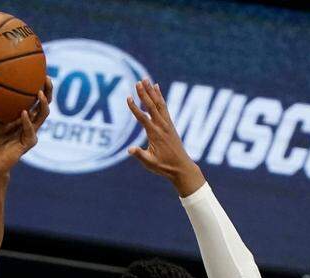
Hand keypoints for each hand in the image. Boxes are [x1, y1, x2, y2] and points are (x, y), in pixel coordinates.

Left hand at [0, 77, 52, 173]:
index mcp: (22, 116)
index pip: (35, 99)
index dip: (39, 86)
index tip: (40, 71)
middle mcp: (29, 123)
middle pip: (44, 104)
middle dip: (48, 90)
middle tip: (47, 78)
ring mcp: (30, 133)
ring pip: (42, 116)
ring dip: (42, 104)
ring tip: (39, 93)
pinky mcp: (27, 144)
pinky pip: (30, 131)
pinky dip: (27, 122)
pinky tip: (24, 113)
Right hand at [125, 78, 204, 196]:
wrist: (181, 167)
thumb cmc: (164, 166)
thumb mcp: (150, 163)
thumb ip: (140, 155)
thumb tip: (130, 150)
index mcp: (155, 135)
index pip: (143, 118)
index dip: (135, 108)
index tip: (128, 97)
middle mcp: (162, 126)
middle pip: (152, 106)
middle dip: (144, 94)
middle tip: (138, 81)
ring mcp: (167, 124)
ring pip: (159, 104)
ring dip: (152, 91)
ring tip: (146, 79)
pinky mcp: (170, 124)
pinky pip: (164, 107)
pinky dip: (160, 97)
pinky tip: (156, 88)